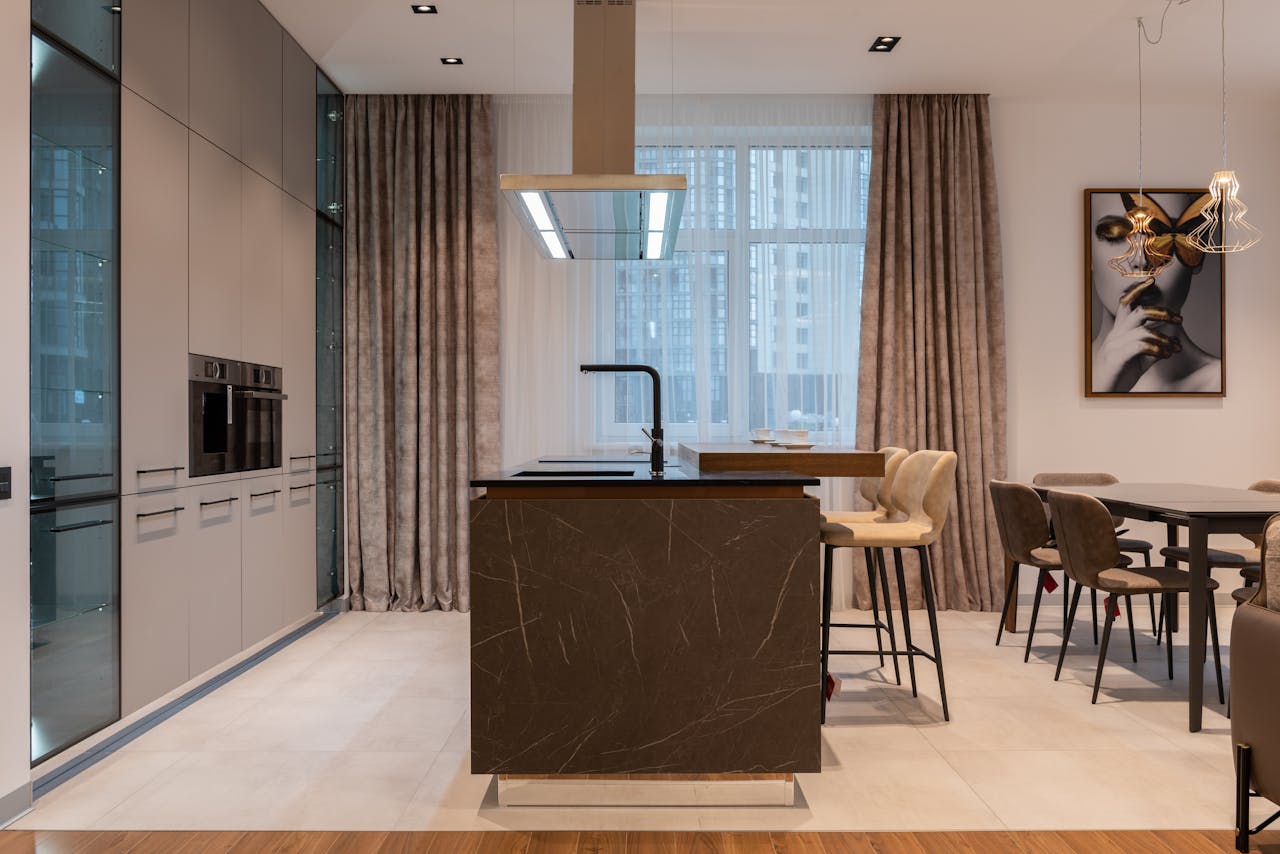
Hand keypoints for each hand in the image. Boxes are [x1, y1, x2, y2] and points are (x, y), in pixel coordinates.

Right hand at [1092, 278, 1182, 392]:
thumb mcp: (1139, 361)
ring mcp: (1114, 346)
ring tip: (1174, 348)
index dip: (1137, 290)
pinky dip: (1157, 349)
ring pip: (1143, 330)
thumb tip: (1171, 343)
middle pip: (1139, 312)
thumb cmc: (1119, 376)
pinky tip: (1165, 355)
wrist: (1101, 394)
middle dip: (1163, 313)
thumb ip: (1153, 349)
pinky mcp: (1116, 358)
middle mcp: (1115, 335)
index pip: (1125, 304)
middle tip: (1180, 319)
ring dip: (1164, 338)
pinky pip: (1140, 346)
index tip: (1152, 281)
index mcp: (1118, 332)